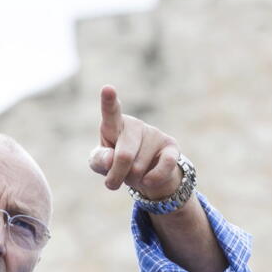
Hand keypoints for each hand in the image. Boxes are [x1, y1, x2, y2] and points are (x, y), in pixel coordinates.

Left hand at [88, 85, 181, 199]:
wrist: (145, 173)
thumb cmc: (117, 163)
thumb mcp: (101, 163)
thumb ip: (99, 160)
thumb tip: (111, 159)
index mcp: (114, 125)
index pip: (110, 112)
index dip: (108, 101)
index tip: (107, 88)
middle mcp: (135, 125)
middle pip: (124, 156)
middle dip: (117, 176)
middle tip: (113, 183)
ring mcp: (154, 134)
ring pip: (139, 168)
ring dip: (133, 180)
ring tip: (133, 174)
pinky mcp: (172, 146)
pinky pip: (165, 166)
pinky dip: (154, 179)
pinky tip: (148, 180)